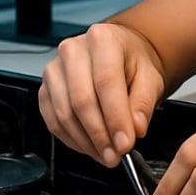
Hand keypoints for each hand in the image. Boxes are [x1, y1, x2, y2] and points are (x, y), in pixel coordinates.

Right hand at [38, 22, 165, 167]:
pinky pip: (53, 121)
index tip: (125, 144)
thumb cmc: (132, 63)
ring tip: (106, 155)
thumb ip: (144, 103)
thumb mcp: (150, 77)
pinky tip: (90, 146)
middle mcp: (73, 50)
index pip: (106, 82)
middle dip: (100, 135)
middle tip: (116, 155)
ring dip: (86, 142)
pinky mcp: (45, 89)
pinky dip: (72, 140)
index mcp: (102, 39)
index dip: (115, 118)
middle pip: (81, 100)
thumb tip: (135, 129)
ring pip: (64, 114)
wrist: (119, 55)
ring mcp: (55, 69)